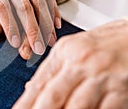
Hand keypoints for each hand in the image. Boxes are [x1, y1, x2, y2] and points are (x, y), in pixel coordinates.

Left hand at [0, 0, 60, 54]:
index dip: (9, 25)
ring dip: (46, 24)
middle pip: (24, 6)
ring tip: (49, 42)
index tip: (15, 44)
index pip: (3, 6)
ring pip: (40, 2)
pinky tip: (56, 27)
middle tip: (37, 50)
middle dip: (32, 30)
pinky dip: (54, 11)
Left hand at [13, 19, 127, 108]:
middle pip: (54, 96)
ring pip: (77, 107)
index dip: (26, 102)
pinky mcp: (120, 90)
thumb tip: (31, 88)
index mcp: (65, 52)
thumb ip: (53, 69)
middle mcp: (81, 63)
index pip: (40, 82)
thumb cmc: (103, 43)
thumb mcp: (73, 48)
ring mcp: (101, 77)